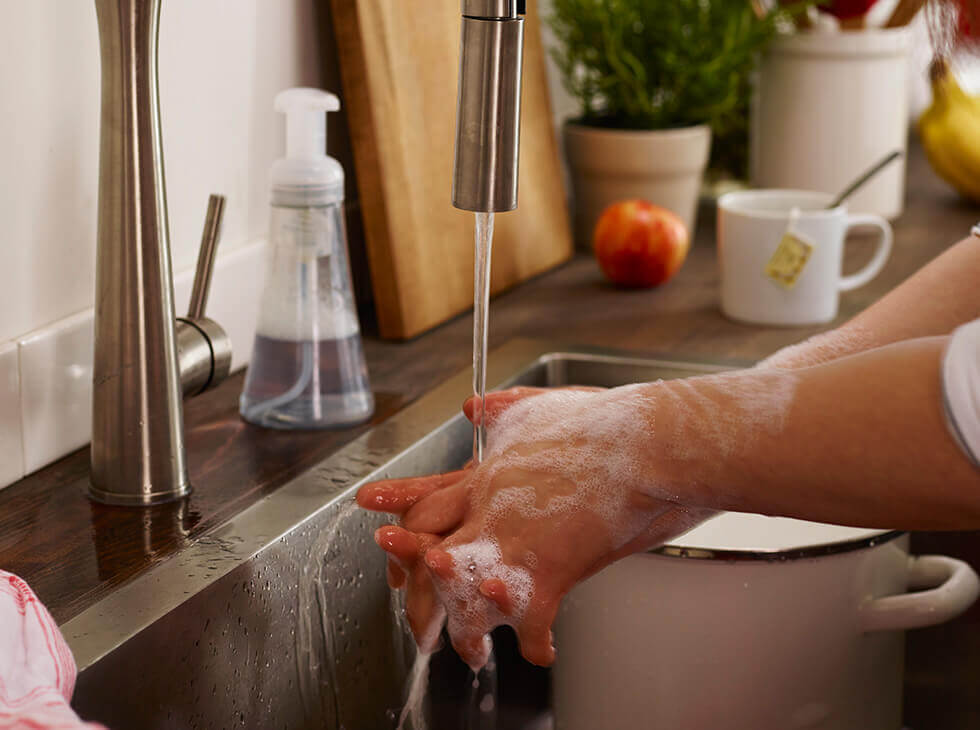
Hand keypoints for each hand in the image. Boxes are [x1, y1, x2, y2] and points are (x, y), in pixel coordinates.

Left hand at [358, 385, 713, 668]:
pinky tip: (539, 654)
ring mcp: (515, 544)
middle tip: (418, 624)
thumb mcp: (538, 407)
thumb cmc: (600, 422)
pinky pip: (530, 622)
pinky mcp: (550, 570)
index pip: (424, 502)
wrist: (642, 443)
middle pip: (429, 561)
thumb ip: (502, 410)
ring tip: (469, 654)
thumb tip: (474, 405)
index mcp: (485, 477)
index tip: (375, 522)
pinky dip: (534, 644)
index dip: (399, 516)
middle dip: (418, 598)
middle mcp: (489, 512)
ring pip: (466, 601)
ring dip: (465, 635)